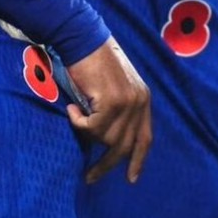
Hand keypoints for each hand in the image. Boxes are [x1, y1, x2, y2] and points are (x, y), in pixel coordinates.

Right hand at [65, 37, 151, 183]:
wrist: (83, 38)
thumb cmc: (91, 61)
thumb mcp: (113, 87)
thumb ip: (117, 110)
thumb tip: (106, 141)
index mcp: (143, 98)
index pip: (145, 137)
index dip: (138, 160)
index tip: (131, 179)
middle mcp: (140, 102)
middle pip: (126, 145)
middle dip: (107, 164)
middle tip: (91, 177)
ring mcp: (127, 102)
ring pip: (106, 139)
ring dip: (87, 133)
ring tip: (76, 114)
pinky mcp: (112, 102)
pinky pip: (92, 128)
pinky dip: (78, 123)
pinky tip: (72, 109)